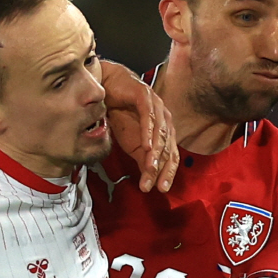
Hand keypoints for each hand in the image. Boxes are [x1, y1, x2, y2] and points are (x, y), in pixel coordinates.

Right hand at [101, 60, 178, 193]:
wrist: (106, 88)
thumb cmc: (120, 114)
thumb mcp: (131, 143)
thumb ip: (142, 160)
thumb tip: (149, 182)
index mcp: (164, 130)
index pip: (171, 154)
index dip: (168, 172)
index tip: (162, 189)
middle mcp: (164, 118)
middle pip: (168, 146)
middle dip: (163, 167)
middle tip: (157, 185)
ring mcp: (156, 105)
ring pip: (160, 132)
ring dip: (156, 152)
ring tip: (151, 168)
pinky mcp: (144, 95)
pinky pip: (148, 116)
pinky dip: (148, 131)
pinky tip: (145, 146)